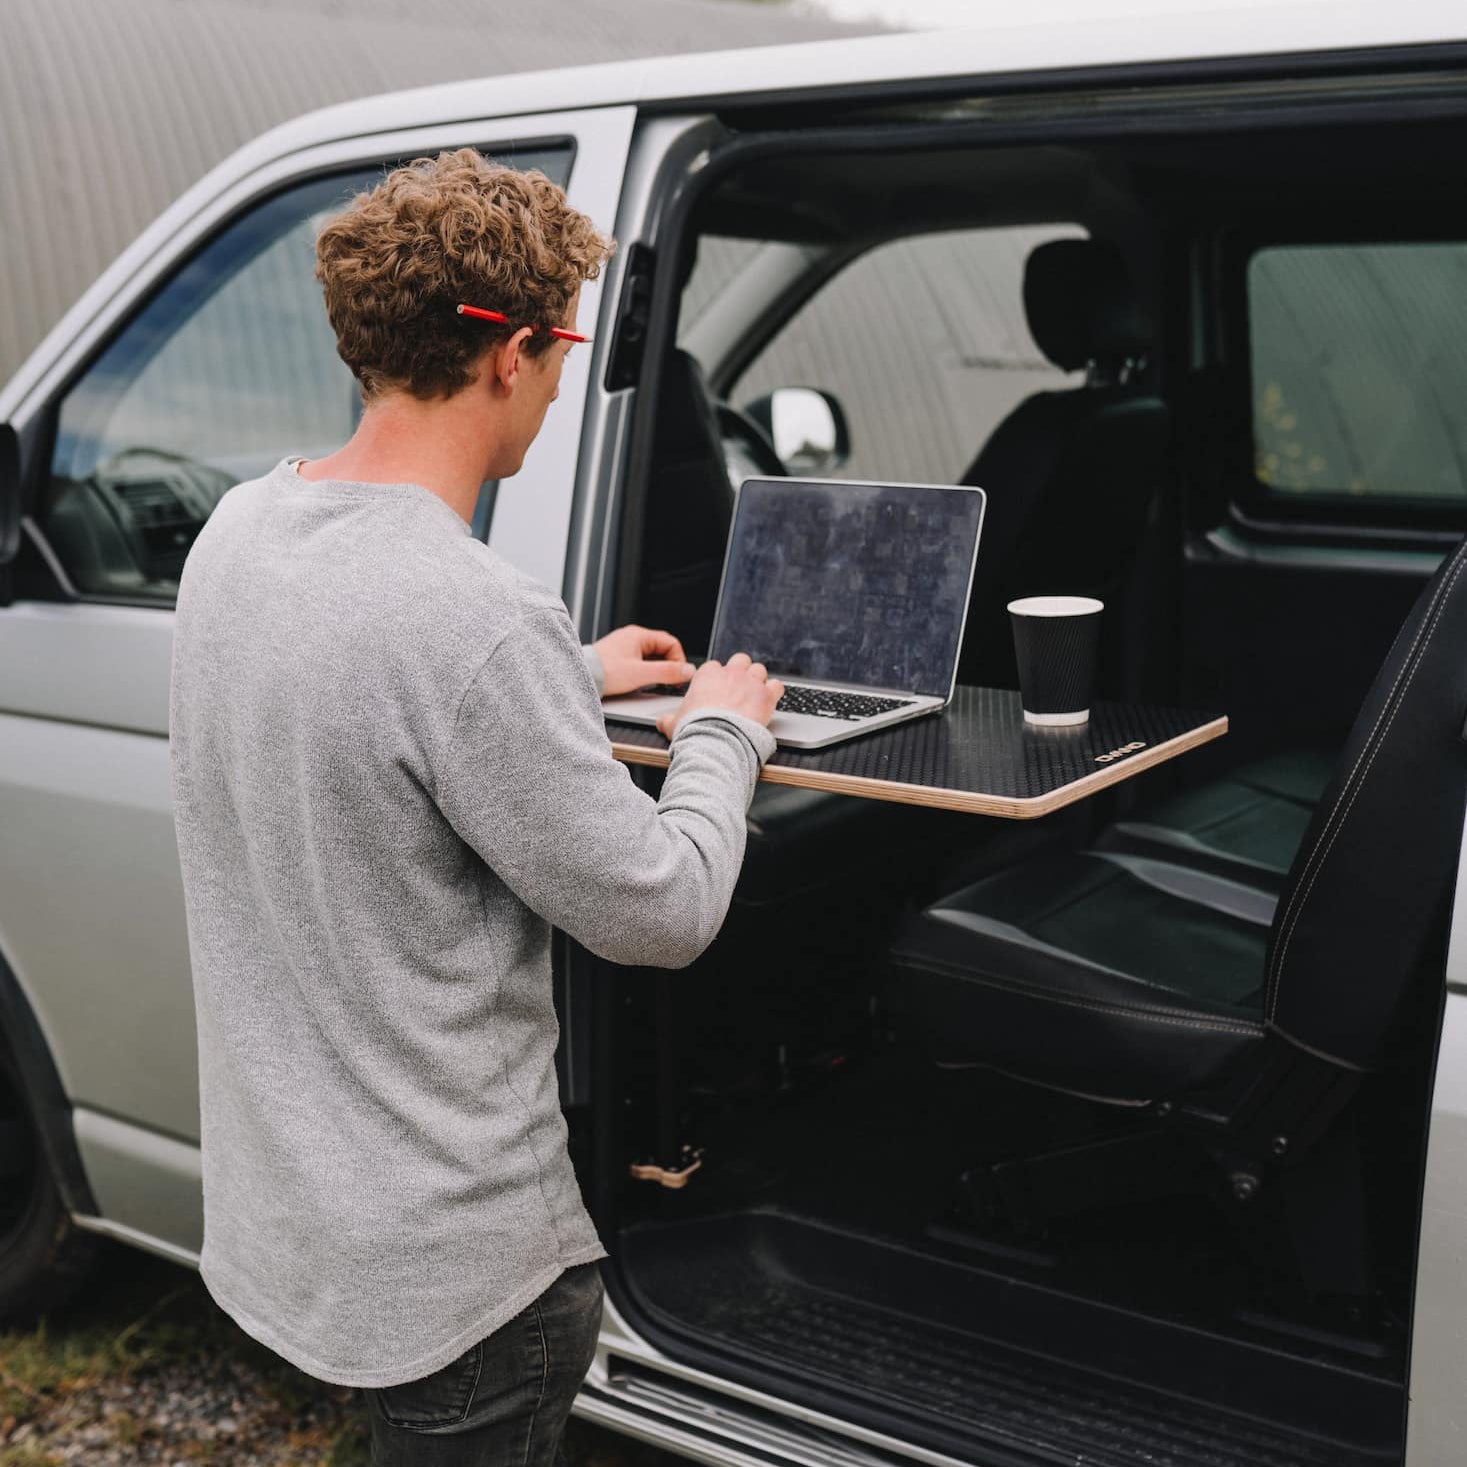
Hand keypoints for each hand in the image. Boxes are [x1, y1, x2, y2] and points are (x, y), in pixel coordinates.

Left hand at [594, 624, 695, 696]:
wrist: (580, 677)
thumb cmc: (604, 672)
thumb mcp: (641, 674)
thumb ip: (667, 672)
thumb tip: (688, 671)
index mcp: (639, 635)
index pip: (671, 643)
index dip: (678, 660)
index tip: (678, 676)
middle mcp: (631, 638)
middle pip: (661, 649)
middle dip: (668, 666)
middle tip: (669, 682)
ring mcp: (624, 647)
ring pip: (650, 657)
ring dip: (656, 670)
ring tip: (654, 684)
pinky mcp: (617, 657)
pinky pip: (639, 662)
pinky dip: (645, 672)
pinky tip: (641, 683)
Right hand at [657, 652, 783, 739]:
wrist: (717, 741)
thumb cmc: (696, 731)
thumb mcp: (675, 724)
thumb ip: (669, 719)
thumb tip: (662, 721)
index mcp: (707, 675)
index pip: (715, 667)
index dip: (719, 678)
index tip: (719, 689)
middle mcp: (730, 674)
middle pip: (740, 660)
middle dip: (741, 672)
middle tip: (740, 688)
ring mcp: (750, 682)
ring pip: (759, 670)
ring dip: (759, 680)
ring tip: (756, 694)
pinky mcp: (766, 695)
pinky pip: (777, 685)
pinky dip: (775, 692)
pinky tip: (771, 700)